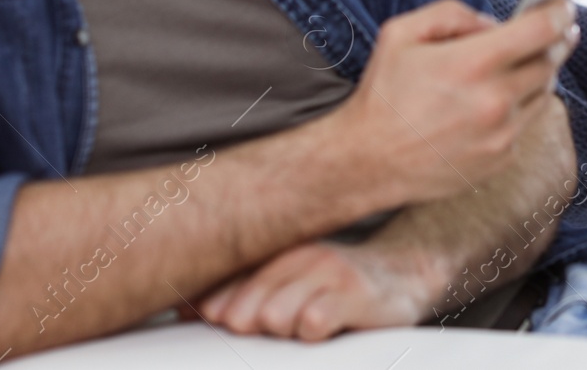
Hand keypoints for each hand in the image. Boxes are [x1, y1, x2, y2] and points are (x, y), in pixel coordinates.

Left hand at [193, 239, 429, 339]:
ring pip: (273, 318)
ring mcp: (327, 271)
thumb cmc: (337, 283)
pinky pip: (312, 323)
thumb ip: (238, 291)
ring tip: (305, 325)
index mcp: (274, 252)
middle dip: (251, 330)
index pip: (223, 289)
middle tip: (277, 327)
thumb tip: (180, 307)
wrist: (406, 273)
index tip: (221, 322)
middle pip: (242, 311)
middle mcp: (297, 256)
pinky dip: (312, 332)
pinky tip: (325, 328)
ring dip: (284, 333)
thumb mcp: (287, 280)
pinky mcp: (354, 293)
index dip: (216, 314)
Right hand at [337, 0, 578, 204]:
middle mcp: (494, 101)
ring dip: (537, 74)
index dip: (558, 13)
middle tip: (552, 31)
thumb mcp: (402, 33)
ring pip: (543, 93)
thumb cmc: (383, 99)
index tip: (563, 7)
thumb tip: (491, 23)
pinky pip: (526, 122)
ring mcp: (502, 134)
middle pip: (550, 62)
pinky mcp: (502, 158)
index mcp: (472, 64)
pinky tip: (491, 103)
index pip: (540, 31)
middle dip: (554, 42)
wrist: (370, 160)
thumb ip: (452, 14)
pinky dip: (518, 106)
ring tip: (511, 67)